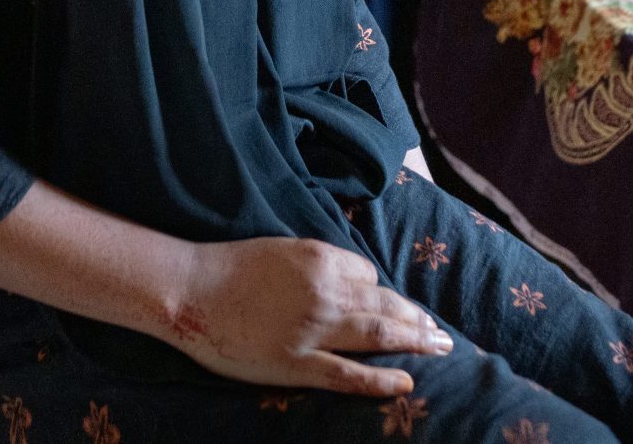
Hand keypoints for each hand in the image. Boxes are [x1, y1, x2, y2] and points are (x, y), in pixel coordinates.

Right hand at [159, 236, 451, 397]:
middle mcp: (326, 292)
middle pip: (386, 305)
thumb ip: (316, 264)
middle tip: (442, 333)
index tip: (391, 307)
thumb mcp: (281, 249)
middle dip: (418, 319)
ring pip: (378, 335)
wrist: (190, 291)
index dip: (379, 293)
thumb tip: (347, 277)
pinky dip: (381, 380)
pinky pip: (350, 374)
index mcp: (320, 259)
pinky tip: (406, 382)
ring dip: (415, 342)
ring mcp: (315, 329)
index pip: (367, 276)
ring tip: (439, 350)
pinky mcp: (298, 363)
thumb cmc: (229, 267)